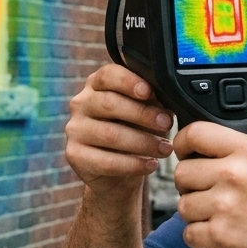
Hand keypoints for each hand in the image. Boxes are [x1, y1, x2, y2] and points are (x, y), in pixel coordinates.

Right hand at [66, 64, 173, 200]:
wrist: (116, 171)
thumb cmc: (132, 132)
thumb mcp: (143, 112)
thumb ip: (152, 101)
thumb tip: (171, 96)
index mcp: (96, 85)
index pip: (108, 75)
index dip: (128, 82)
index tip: (149, 92)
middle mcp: (81, 103)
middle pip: (110, 104)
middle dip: (143, 114)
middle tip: (166, 123)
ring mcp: (74, 130)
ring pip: (110, 134)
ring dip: (143, 142)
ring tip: (165, 149)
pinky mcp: (75, 155)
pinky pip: (106, 161)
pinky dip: (133, 164)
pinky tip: (151, 164)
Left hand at [172, 120, 246, 247]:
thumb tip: (244, 116)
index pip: (195, 133)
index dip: (184, 143)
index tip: (187, 152)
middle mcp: (235, 175)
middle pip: (181, 172)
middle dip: (191, 184)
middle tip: (210, 192)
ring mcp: (226, 206)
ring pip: (182, 205)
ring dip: (196, 213)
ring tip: (220, 215)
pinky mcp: (219, 236)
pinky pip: (188, 233)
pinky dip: (201, 238)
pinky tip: (222, 233)